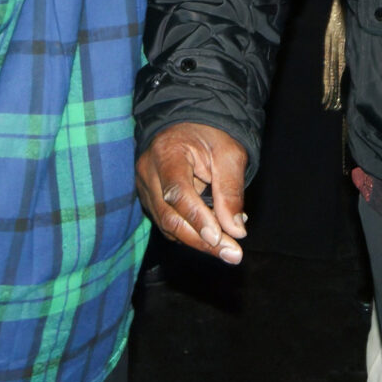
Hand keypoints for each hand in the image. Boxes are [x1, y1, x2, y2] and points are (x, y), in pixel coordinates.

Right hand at [135, 122, 249, 263]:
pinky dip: (190, 234)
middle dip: (201, 240)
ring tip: (228, 250)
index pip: (178, 192)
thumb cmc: (210, 136)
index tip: (219, 238)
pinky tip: (213, 238)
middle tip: (232, 254)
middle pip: (169, 216)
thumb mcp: (229, 154)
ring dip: (198, 241)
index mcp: (166, 152)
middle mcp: (148, 172)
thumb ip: (230, 190)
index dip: (198, 218)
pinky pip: (168, 224)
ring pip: (167, 225)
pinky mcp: (150, 200)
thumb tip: (236, 230)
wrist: (190, 127)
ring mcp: (145, 188)